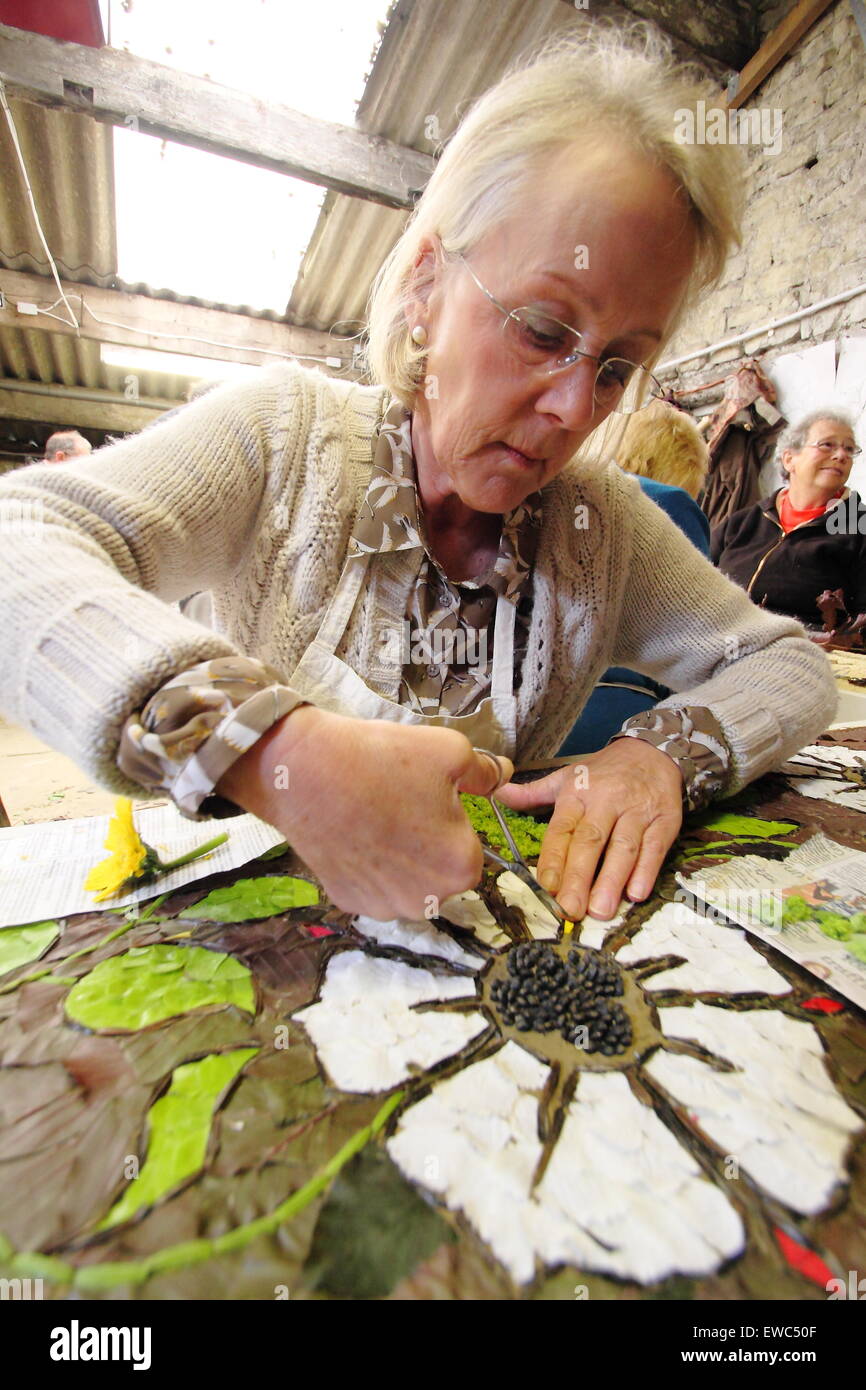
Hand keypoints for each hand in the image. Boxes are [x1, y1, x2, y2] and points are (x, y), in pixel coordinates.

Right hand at [217, 706, 512, 921]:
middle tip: (400, 803)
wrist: (304, 772)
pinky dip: (368, 865)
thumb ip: (485, 771)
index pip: (471, 848)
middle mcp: (428, 901)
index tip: (427, 797)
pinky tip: (354, 833)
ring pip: (407, 882)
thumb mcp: (449, 750)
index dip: (451, 820)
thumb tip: (504, 773)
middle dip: (428, 843)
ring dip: (400, 858)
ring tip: (375, 817)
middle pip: (440, 870)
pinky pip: (372, 886)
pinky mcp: (348, 901)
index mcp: (462, 867)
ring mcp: (384, 907)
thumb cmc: (383, 761)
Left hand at [496, 739, 682, 919]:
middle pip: (590, 842)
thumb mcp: (567, 777)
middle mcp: (606, 802)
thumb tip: (497, 794)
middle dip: (579, 877)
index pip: (562, 829)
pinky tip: (636, 894)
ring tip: (600, 910)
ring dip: (611, 880)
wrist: (653, 752)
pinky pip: (654, 848)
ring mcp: (636, 812)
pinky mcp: (664, 821)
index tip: (547, 887)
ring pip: (623, 848)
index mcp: (577, 794)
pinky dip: (646, 871)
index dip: (554, 858)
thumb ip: (533, 793)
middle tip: (570, 909)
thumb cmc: (604, 772)